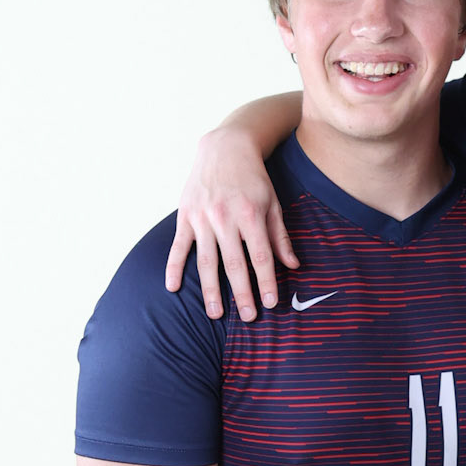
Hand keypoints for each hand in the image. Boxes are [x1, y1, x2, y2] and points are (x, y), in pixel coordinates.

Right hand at [164, 128, 297, 323]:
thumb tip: (293, 266)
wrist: (224, 146)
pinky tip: (172, 288)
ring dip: (211, 290)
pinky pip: (179, 246)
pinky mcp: (186, 215)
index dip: (267, 282)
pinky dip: (174, 267)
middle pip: (235, 264)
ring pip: (207, 261)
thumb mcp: (273, 203)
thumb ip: (280, 236)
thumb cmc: (254, 178)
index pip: (261, 257)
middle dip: (242, 293)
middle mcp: (226, 217)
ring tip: (215, 314)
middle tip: (248, 318)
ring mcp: (203, 217)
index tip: (271, 303)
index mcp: (251, 215)